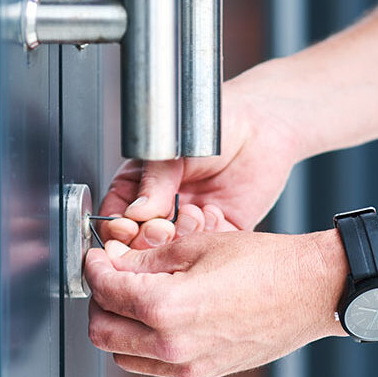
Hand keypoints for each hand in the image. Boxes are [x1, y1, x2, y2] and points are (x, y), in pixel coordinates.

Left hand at [84, 231, 346, 376]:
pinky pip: (153, 365)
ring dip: (117, 326)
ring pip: (123, 355)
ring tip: (131, 297)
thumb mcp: (197, 246)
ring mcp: (188, 365)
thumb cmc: (265, 263)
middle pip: (102, 332)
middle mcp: (172, 344)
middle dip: (97, 301)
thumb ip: (148, 260)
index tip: (97, 258)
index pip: (104, 291)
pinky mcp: (203, 372)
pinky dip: (143, 343)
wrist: (311, 291)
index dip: (93, 269)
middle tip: (108, 277)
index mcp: (166, 307)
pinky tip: (158, 316)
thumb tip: (117, 264)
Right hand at [98, 84, 303, 248]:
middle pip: (140, 243)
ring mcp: (190, 222)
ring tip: (195, 213)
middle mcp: (163, 208)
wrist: (261, 125)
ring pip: (172, 251)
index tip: (128, 228)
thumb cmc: (212, 126)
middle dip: (150, 240)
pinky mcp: (219, 232)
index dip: (118, 229)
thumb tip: (135, 213)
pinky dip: (209, 238)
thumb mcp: (174, 150)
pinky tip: (215, 213)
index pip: (116, 217)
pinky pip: (206, 250)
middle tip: (164, 227)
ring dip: (182, 238)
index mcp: (140, 186)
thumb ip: (154, 182)